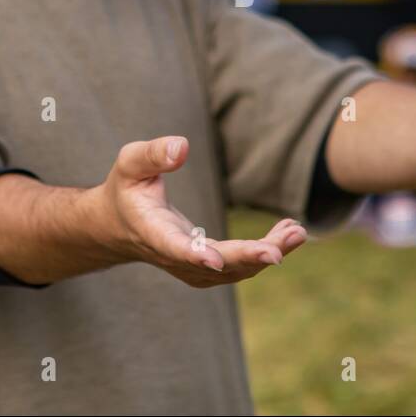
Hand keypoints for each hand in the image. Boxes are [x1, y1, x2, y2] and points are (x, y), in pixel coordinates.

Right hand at [96, 136, 307, 287]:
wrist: (118, 225)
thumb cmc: (126, 188)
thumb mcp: (130, 163)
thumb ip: (153, 154)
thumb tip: (181, 147)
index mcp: (152, 231)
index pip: (174, 247)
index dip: (194, 255)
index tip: (215, 259)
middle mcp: (174, 256)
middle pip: (216, 265)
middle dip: (248, 257)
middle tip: (280, 250)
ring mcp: (191, 267)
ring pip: (235, 269)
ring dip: (267, 253)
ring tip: (297, 232)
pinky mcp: (207, 268)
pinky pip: (240, 266)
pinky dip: (265, 252)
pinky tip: (288, 233)